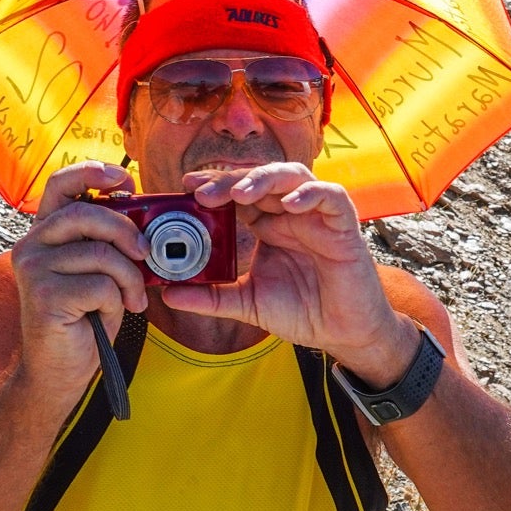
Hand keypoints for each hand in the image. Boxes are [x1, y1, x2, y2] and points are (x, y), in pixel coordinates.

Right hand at [10, 162, 148, 405]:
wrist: (59, 372)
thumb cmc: (84, 320)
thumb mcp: (101, 272)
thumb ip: (111, 243)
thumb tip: (148, 222)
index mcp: (46, 233)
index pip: (61, 184)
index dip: (93, 171)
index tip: (126, 180)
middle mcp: (32, 245)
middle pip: (88, 214)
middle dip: (128, 232)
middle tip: (147, 254)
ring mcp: (33, 269)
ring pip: (102, 254)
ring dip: (129, 279)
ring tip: (132, 300)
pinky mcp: (44, 295)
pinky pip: (101, 286)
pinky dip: (116, 302)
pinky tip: (105, 317)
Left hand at [166, 163, 417, 383]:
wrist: (342, 334)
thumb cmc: (302, 312)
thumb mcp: (247, 303)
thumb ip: (210, 297)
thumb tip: (167, 295)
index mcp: (267, 224)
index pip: (238, 193)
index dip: (214, 185)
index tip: (186, 187)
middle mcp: (290, 213)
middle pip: (259, 179)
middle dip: (230, 180)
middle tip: (202, 192)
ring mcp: (317, 215)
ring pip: (292, 176)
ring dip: (264, 179)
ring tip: (240, 192)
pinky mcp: (344, 224)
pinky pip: (330, 196)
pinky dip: (310, 194)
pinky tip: (289, 204)